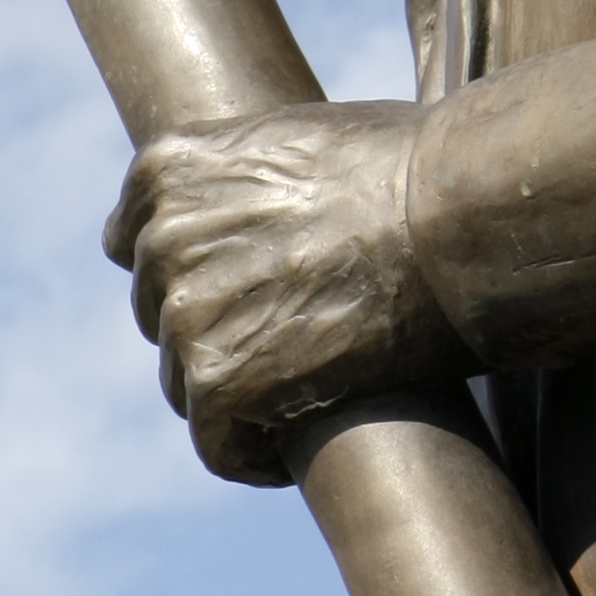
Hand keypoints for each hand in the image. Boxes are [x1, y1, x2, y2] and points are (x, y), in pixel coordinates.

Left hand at [102, 100, 477, 484]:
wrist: (460, 217)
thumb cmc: (415, 170)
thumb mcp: (301, 140)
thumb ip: (246, 179)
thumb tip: (257, 219)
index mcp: (170, 167)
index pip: (135, 242)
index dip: (192, 275)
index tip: (244, 295)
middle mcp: (162, 236)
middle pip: (164, 316)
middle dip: (221, 333)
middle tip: (296, 347)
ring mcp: (186, 311)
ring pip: (187, 384)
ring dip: (240, 399)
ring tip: (309, 398)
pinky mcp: (222, 380)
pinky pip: (218, 444)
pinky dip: (254, 456)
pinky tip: (297, 454)